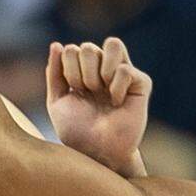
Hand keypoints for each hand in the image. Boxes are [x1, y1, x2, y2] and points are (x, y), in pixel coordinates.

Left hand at [46, 38, 150, 175]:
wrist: (97, 151)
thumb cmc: (78, 131)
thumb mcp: (57, 101)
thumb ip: (54, 72)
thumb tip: (56, 45)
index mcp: (84, 72)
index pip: (73, 49)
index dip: (68, 69)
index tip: (74, 92)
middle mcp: (104, 70)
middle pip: (89, 46)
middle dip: (81, 72)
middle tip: (87, 93)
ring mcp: (123, 75)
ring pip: (113, 44)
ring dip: (100, 69)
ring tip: (101, 90)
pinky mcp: (141, 84)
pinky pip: (126, 69)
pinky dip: (116, 87)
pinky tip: (117, 102)